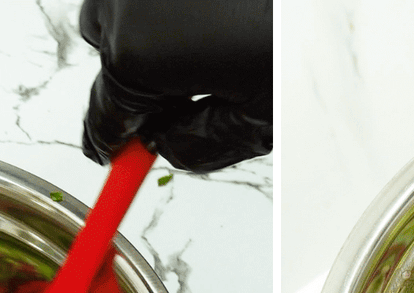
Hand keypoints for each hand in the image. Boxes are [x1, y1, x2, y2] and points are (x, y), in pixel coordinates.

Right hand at [78, 0, 271, 172]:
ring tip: (210, 42)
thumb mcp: (261, 114)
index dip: (115, 140)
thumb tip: (166, 147)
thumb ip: (200, 144)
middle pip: (108, 57)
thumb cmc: (306, 30)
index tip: (116, 155)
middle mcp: (124, 3)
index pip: (107, 114)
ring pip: (117, 14)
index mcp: (141, 53)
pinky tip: (210, 11)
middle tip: (189, 94)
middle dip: (142, 81)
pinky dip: (163, 5)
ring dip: (146, 34)